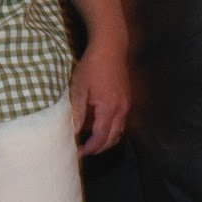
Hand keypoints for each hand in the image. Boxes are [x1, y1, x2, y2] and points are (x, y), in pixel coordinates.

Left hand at [69, 36, 128, 155]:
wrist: (110, 48)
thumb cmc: (92, 66)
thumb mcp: (79, 87)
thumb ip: (78, 111)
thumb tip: (73, 131)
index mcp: (109, 109)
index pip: (100, 138)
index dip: (90, 148)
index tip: (78, 152)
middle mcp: (122, 110)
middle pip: (112, 139)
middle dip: (98, 148)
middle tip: (83, 151)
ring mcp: (127, 105)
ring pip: (119, 132)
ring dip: (106, 141)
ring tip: (91, 142)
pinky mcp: (127, 100)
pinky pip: (122, 122)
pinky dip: (112, 130)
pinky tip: (101, 126)